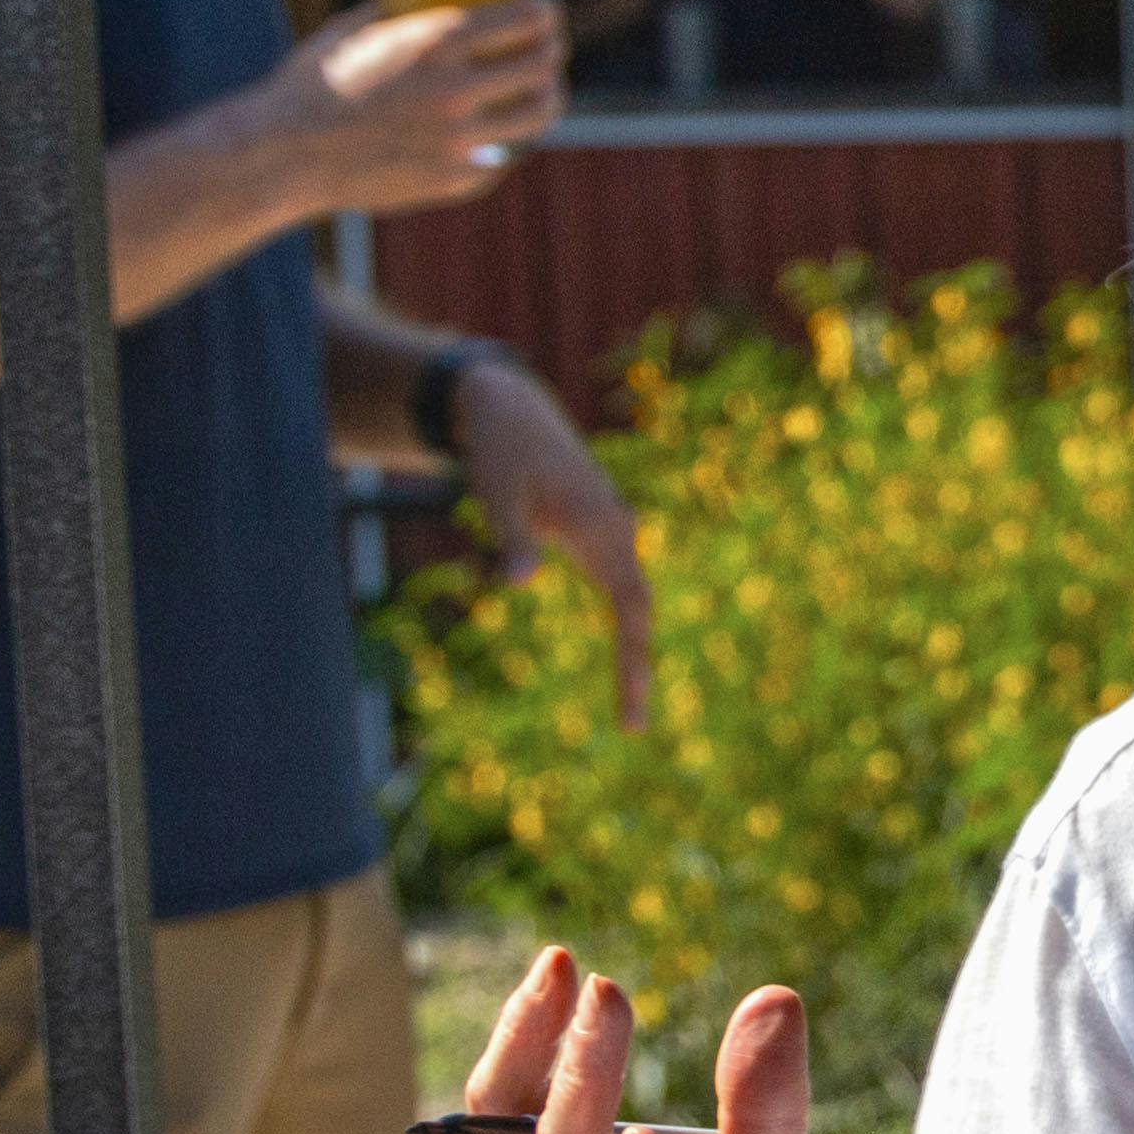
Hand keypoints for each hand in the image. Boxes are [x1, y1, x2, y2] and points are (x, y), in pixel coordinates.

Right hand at [244, 0, 562, 215]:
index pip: (522, 20)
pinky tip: (507, 128)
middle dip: (553, 49)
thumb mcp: (352, 31)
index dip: (545, 11)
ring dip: (548, 94)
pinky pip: (505, 152)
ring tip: (545, 87)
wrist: (285, 154)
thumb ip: (390, 12)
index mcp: (433, 43)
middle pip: (541, 65)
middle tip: (551, 45)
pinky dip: (510, 136)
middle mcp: (457, 90)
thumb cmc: (310, 86)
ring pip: (538, 113)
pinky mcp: (458, 176)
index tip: (548, 8)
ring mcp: (461, 138)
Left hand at [446, 358, 651, 729]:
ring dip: (629, 648)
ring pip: (630, 599)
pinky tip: (612, 652)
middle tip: (632, 728)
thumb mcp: (495, 492)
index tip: (632, 715)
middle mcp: (617, 532)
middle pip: (638, 612)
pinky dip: (618, 623)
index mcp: (601, 528)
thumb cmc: (497, 448)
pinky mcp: (596, 530)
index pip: (631, 609)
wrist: (504, 405)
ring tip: (625, 703)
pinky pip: (616, 585)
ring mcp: (611, 530)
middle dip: (635, 668)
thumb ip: (511, 539)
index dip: (633, 663)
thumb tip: (516, 585)